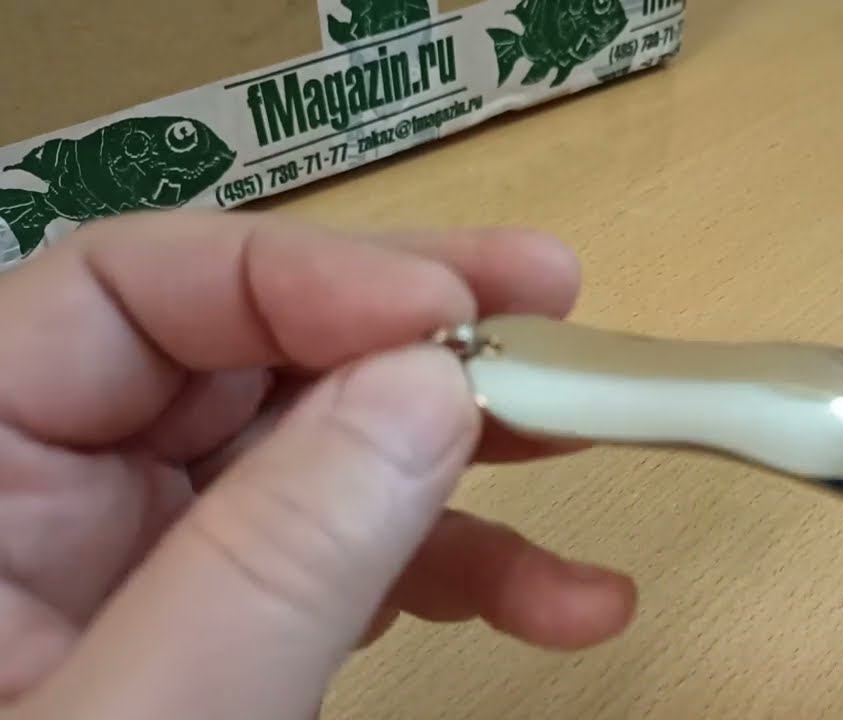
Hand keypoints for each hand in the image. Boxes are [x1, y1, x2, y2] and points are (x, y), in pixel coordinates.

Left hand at [0, 211, 636, 718]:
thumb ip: (277, 558)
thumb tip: (431, 384)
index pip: (126, 296)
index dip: (301, 277)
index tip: (460, 313)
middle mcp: (50, 492)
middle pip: (247, 354)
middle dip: (412, 342)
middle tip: (558, 310)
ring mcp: (149, 560)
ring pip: (319, 451)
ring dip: (467, 461)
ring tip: (597, 450)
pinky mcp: (226, 624)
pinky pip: (349, 556)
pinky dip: (461, 571)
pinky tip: (566, 604)